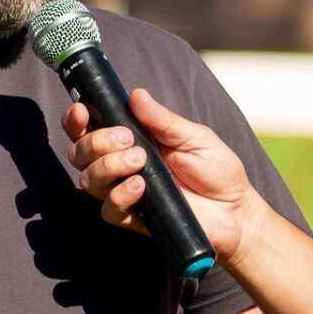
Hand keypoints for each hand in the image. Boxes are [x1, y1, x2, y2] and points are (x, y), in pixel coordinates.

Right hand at [64, 88, 257, 262]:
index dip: (76, 119)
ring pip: (89, 180)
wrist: (236, 209)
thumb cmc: (216, 169)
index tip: (82, 111)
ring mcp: (125, 192)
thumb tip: (136, 95)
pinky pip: (109, 210)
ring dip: (108, 166)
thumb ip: (163, 120)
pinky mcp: (135, 218)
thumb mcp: (194, 137)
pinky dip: (120, 196)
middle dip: (96, 142)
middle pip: (80, 154)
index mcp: (131, 140)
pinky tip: (140, 187)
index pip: (89, 128)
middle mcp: (120, 166)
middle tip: (128, 140)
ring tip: (140, 161)